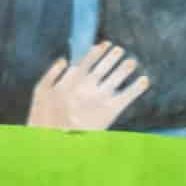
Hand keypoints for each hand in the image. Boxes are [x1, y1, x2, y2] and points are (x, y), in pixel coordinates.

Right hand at [26, 42, 152, 129]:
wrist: (56, 142)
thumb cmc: (44, 118)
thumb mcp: (40, 92)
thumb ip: (51, 75)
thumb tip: (64, 61)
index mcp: (71, 81)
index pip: (87, 61)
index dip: (97, 52)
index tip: (105, 44)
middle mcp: (88, 86)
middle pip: (104, 67)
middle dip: (113, 57)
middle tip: (121, 50)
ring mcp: (100, 97)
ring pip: (117, 77)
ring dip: (125, 68)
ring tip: (132, 61)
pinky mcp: (111, 110)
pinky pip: (128, 96)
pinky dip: (137, 87)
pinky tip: (145, 80)